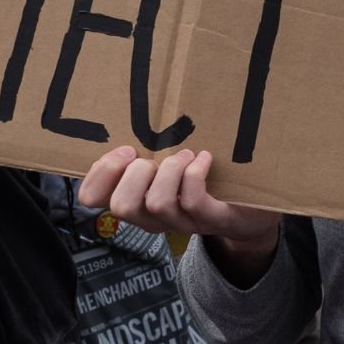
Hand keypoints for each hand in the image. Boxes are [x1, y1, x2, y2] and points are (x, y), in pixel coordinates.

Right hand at [78, 147, 280, 275]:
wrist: (251, 211)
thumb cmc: (202, 180)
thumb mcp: (166, 165)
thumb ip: (145, 152)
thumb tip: (129, 120)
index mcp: (135, 201)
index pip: (92, 197)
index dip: (99, 173)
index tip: (125, 150)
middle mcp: (153, 218)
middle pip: (121, 205)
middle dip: (134, 173)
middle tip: (155, 157)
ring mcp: (183, 222)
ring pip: (156, 203)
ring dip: (170, 171)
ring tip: (185, 156)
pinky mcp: (213, 220)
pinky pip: (193, 201)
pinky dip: (195, 174)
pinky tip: (204, 159)